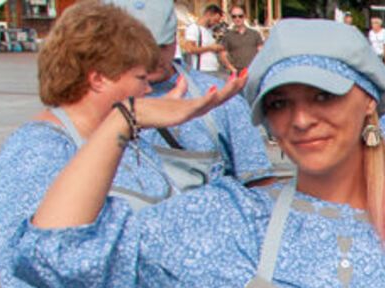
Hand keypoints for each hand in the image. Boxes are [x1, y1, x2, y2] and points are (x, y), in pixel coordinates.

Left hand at [129, 71, 245, 129]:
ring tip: (236, 80)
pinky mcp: (181, 115)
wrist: (138, 116)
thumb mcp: (170, 96)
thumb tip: (183, 79)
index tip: (239, 74)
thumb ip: (179, 89)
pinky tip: (213, 90)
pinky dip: (206, 99)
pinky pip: (197, 106)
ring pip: (213, 101)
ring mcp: (190, 113)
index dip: (229, 86)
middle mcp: (196, 110)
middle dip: (234, 86)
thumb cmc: (154, 109)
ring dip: (226, 91)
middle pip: (220, 98)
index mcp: (195, 105)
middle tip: (245, 74)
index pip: (217, 95)